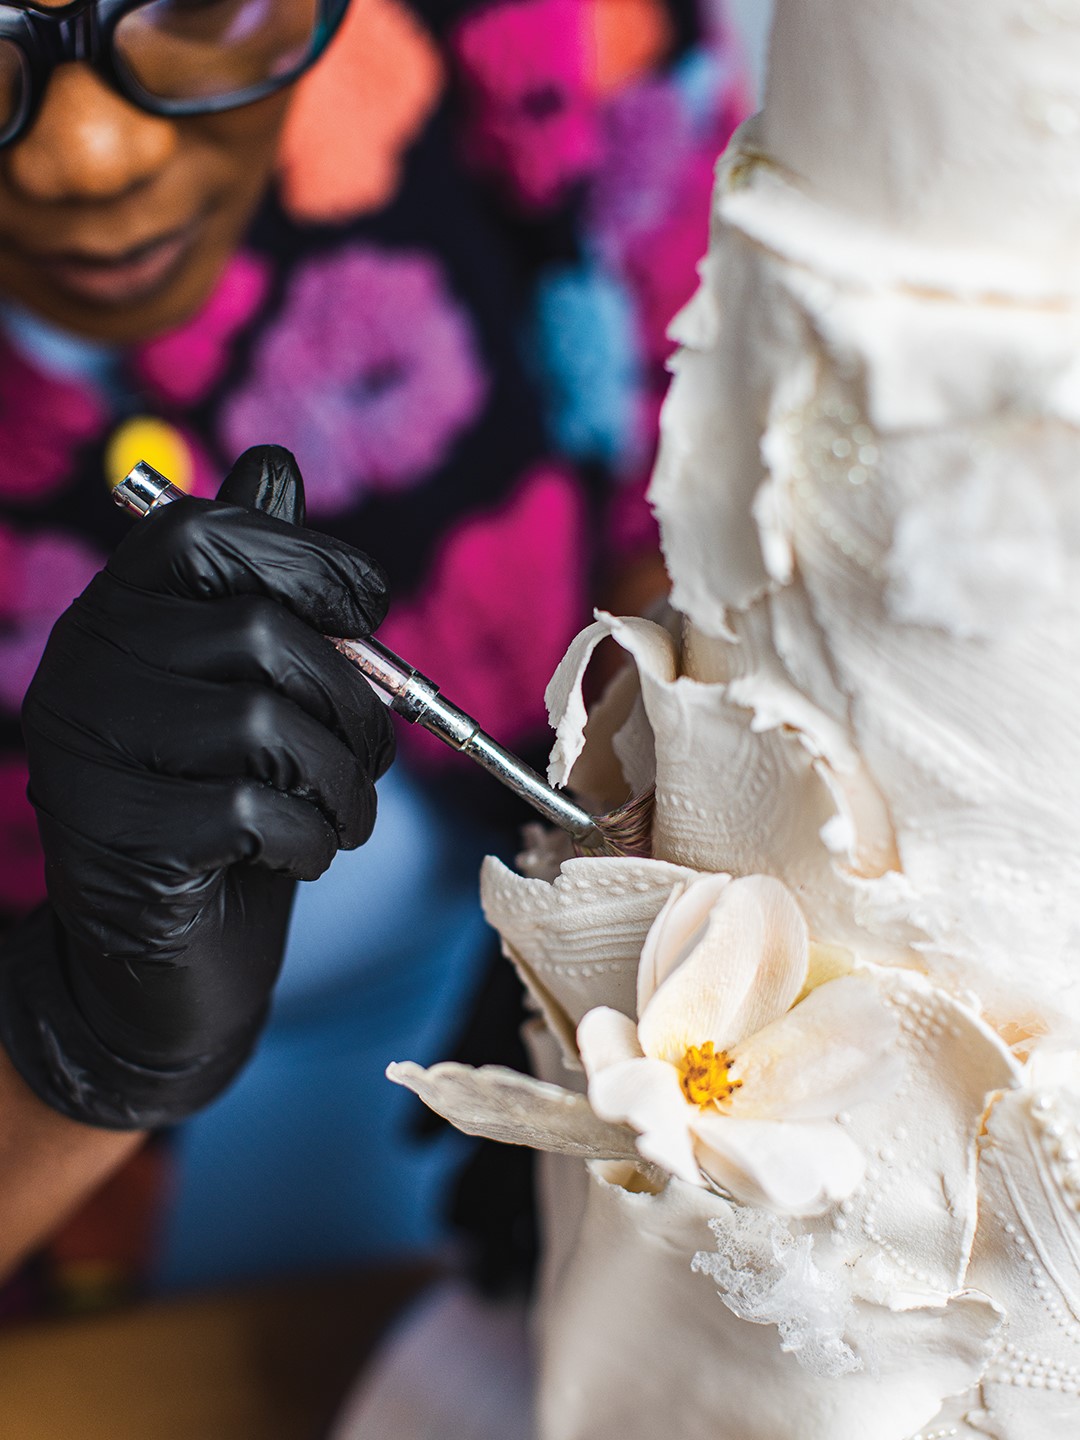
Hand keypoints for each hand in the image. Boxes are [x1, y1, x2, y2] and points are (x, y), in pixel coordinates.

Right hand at [0, 446, 394, 1127]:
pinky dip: (312, 839)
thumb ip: (259, 584)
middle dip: (353, 702)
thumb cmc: (226, 813)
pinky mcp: (111, 838)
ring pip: (263, 724)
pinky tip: (302, 858)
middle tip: (371, 758)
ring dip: (342, 781)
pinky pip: (253, 812)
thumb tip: (275, 463)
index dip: (311, 560)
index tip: (368, 611)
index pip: (205, 531)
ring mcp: (86, 754)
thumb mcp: (253, 692)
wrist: (164, 964)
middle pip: (259, 633)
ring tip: (344, 816)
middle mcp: (83, 667)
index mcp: (119, 614)